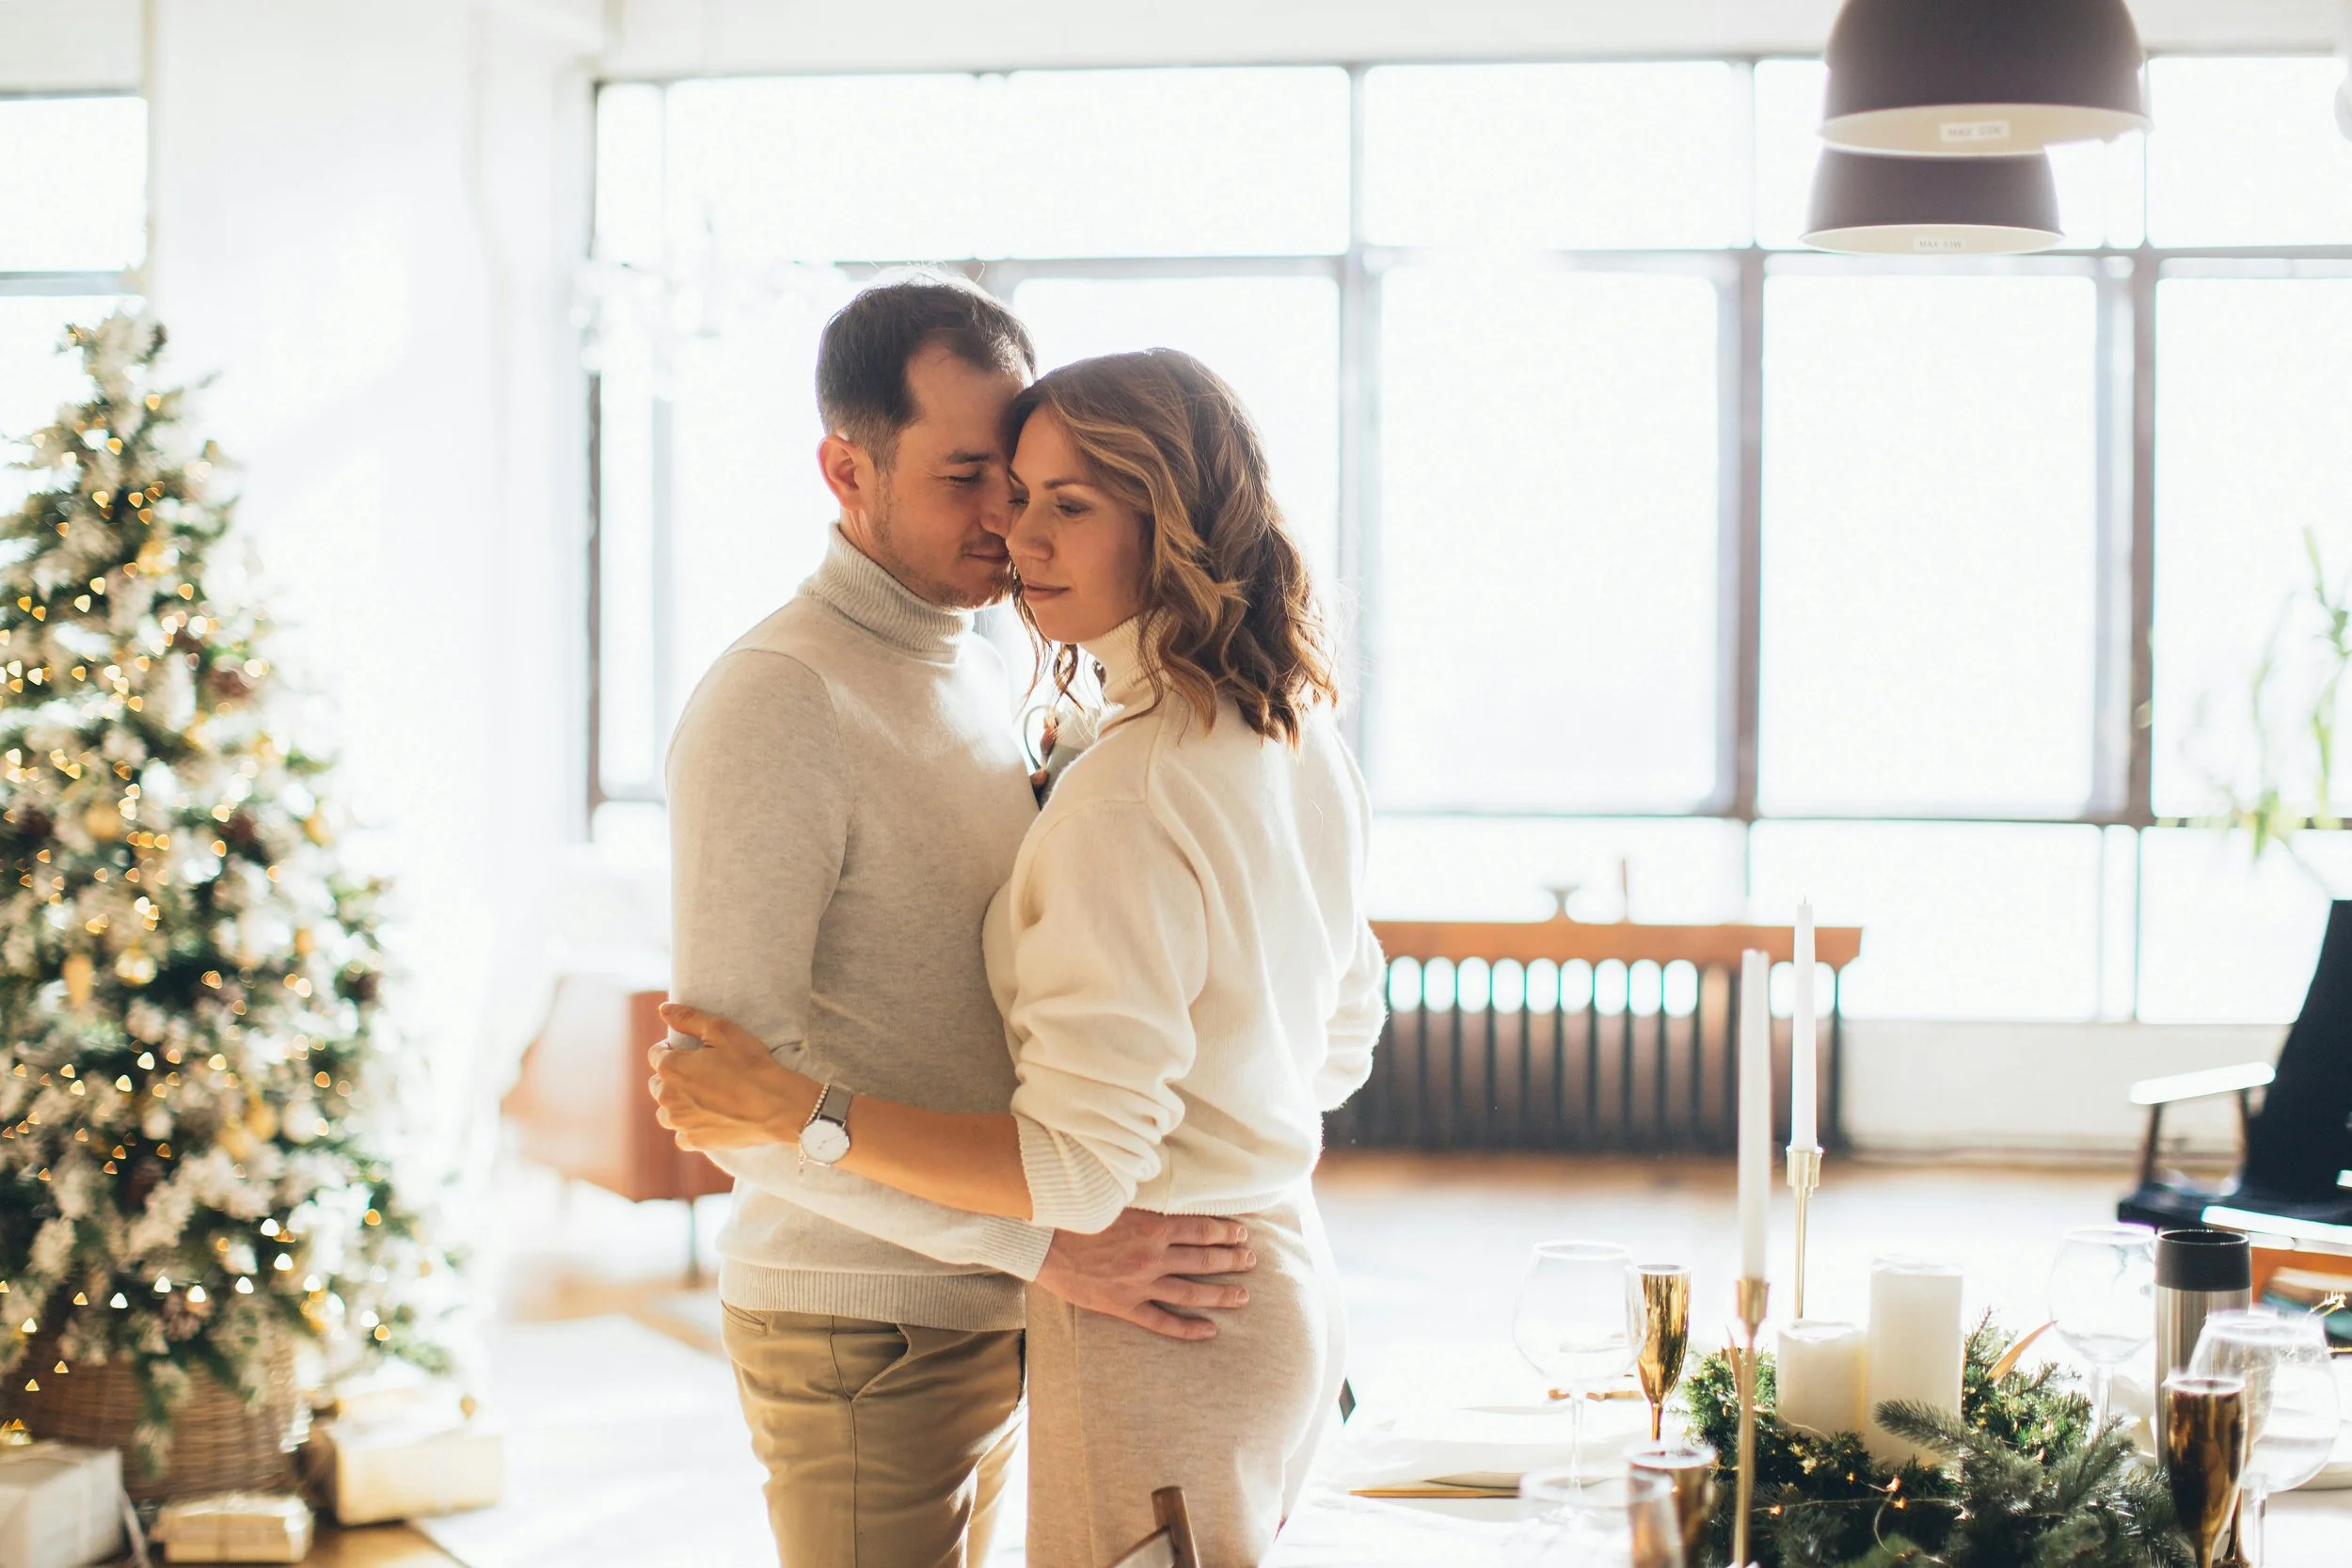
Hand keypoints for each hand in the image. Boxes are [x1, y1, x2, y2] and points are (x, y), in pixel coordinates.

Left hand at [647, 1001, 817, 1151]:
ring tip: (705, 1096)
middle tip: (705, 1073)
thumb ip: (688, 1018)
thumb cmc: (751, 1064)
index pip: (656, 1054)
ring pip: (666, 1110)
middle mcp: (667, 1097)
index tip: (697, 1052)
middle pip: (658, 1083)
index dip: (675, 1049)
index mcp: (671, 1067)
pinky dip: (690, 1125)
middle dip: (675, 1076)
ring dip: (678, 1102)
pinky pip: (681, 1133)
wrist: (777, 1105)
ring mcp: (679, 1122)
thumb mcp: (722, 1030)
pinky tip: (710, 1117)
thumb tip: (663, 1009)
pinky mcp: (694, 1141)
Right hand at [1032, 1209, 1256, 1341]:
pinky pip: (1162, 1321)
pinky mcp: (1124, 1305)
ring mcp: (1139, 1284)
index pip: (1201, 1229)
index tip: (1241, 1234)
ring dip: (1220, 1294)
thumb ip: (1145, 1204)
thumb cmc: (1077, 1215)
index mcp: (1152, 1226)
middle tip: (1251, 1262)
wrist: (1042, 1242)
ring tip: (1243, 1296)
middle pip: (1203, 1259)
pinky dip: (1187, 1329)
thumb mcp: (1116, 1199)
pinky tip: (1209, 1331)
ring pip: (1191, 1292)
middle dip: (1231, 1260)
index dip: (1225, 1232)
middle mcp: (1152, 1256)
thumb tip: (1168, 1198)